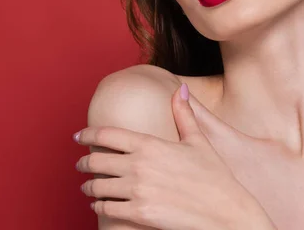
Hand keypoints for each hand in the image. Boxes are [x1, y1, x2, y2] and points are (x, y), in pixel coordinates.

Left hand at [74, 83, 274, 229]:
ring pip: (98, 187)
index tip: (78, 136)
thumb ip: (184, 114)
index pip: (107, 134)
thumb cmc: (214, 177)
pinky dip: (99, 207)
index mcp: (150, 145)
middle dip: (84, 162)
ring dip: (88, 187)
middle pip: (96, 160)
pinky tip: (99, 206)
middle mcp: (139, 166)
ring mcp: (137, 191)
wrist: (225, 212)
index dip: (88, 134)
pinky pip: (107, 210)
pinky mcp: (138, 214)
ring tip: (87, 187)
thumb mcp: (198, 141)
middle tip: (79, 164)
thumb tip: (180, 90)